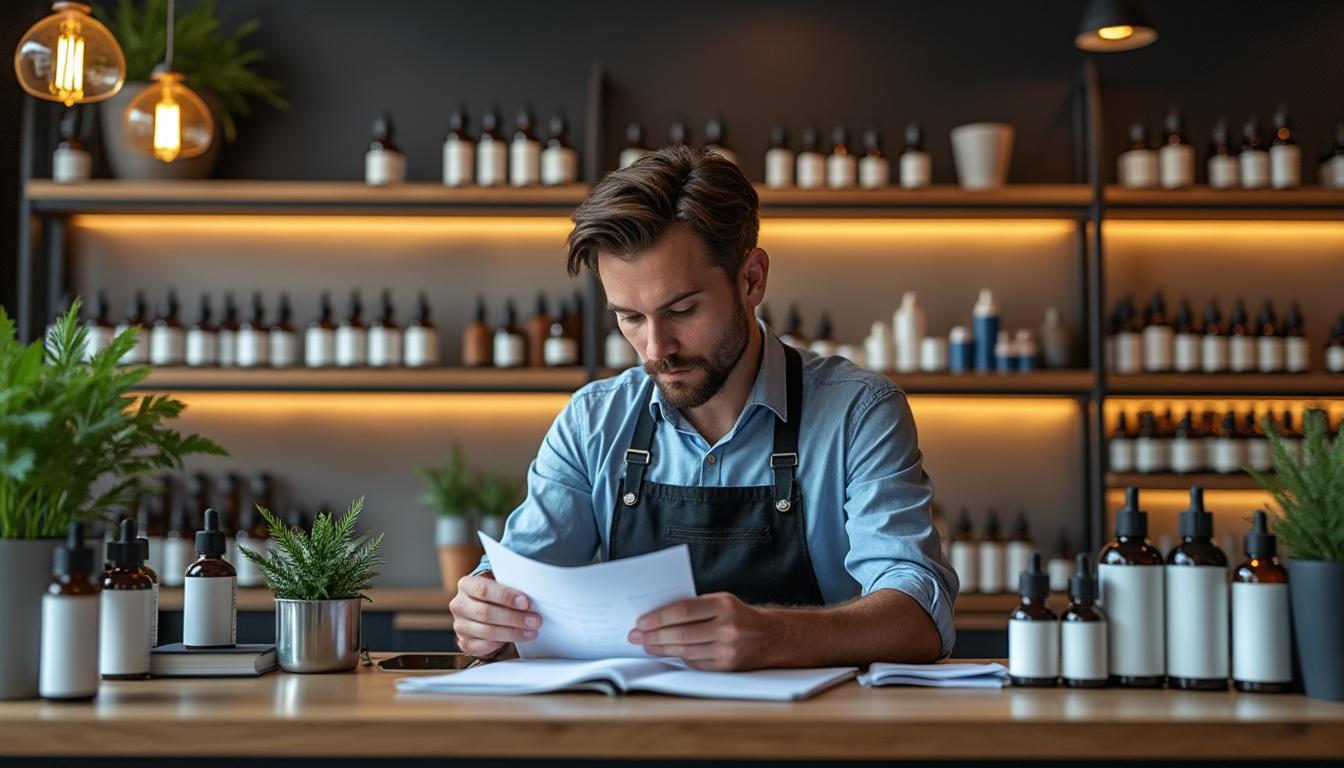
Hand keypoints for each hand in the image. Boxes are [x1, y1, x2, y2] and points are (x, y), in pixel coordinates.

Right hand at [449, 572, 541, 659]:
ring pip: (487, 631)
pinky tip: (515, 640)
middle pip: (486, 613)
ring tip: (531, 631)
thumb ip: (511, 587)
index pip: (484, 590)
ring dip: (513, 633)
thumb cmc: (495, 596)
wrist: (485, 609)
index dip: (506, 597)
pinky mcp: (465, 642)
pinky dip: (501, 644)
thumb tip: (533, 596)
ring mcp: (460, 625)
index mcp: (466, 585)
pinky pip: (484, 646)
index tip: (525, 602)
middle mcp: (459, 605)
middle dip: (514, 617)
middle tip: (534, 620)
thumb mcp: (500, 585)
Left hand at [627, 592, 773, 670]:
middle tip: (636, 636)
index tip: (641, 622)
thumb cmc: (740, 615)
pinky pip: (696, 663)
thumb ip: (695, 606)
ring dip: (662, 649)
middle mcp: (727, 627)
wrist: (771, 637)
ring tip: (647, 645)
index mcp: (723, 605)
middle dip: (654, 636)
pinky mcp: (727, 667)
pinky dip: (680, 658)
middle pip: (681, 634)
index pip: (682, 611)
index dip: (658, 618)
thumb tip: (659, 615)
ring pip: (685, 651)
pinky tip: (668, 653)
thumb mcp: (722, 601)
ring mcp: (728, 650)